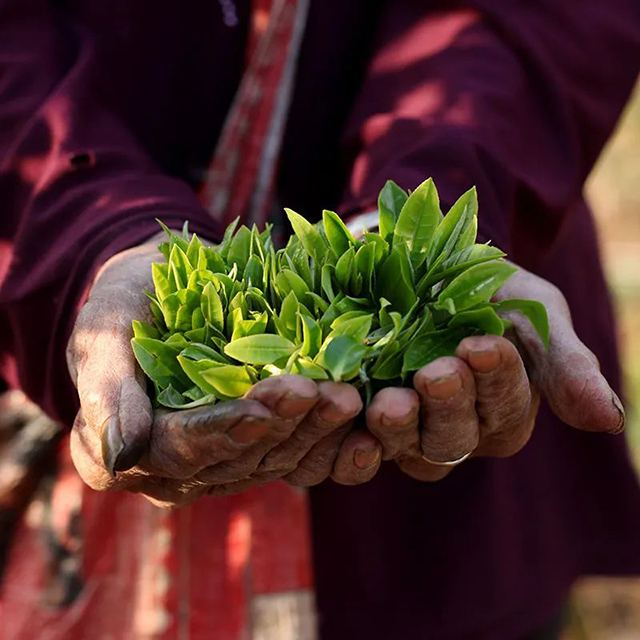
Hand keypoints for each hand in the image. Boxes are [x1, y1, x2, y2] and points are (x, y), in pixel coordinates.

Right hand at [67, 239, 380, 506]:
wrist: (167, 290)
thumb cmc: (129, 301)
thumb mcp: (104, 329)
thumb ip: (107, 388)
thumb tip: (120, 454)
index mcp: (122, 452)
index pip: (181, 448)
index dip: (226, 428)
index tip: (270, 405)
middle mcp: (173, 472)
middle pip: (237, 459)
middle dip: (287, 427)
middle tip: (335, 395)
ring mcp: (219, 463)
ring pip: (274, 460)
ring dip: (317, 432)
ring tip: (352, 397)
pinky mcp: (256, 449)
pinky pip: (296, 456)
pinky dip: (330, 441)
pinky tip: (365, 425)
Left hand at [365, 266, 624, 480]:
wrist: (418, 264)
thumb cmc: (485, 287)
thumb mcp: (532, 311)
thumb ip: (565, 363)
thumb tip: (610, 422)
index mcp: (503, 409)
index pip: (506, 409)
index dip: (497, 382)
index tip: (482, 346)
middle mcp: (458, 430)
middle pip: (456, 439)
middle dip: (448, 406)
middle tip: (436, 372)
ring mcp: (408, 429)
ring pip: (410, 450)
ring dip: (400, 429)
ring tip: (388, 402)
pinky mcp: (362, 420)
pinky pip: (358, 448)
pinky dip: (353, 441)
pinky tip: (346, 417)